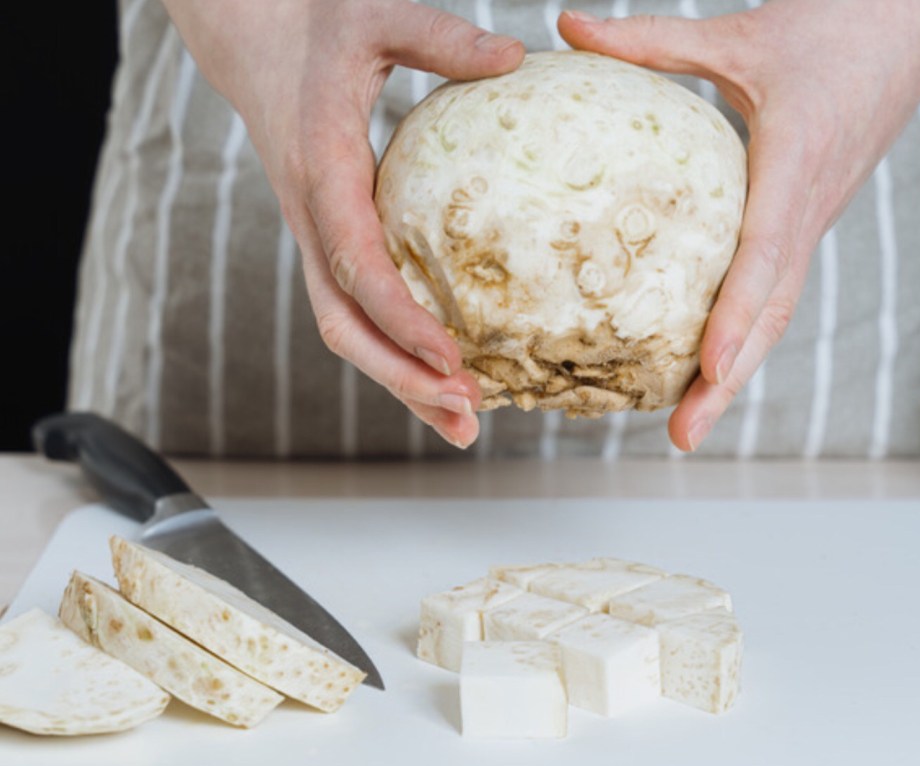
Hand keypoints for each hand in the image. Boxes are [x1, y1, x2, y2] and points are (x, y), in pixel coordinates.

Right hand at [162, 0, 524, 447]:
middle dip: (400, 377)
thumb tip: (516, 57)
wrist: (256, 42)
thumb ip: (439, 38)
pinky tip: (441, 376)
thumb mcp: (377, 17)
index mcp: (322, 173)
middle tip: (467, 413)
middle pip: (343, 324)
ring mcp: (317, 236)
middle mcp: (312, 218)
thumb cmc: (318, 25)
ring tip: (463, 423)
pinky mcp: (330, 241)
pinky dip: (396, 351)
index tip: (451, 358)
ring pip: (347, 330)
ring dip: (399, 382)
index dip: (401, 319)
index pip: (356, 265)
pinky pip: (358, 309)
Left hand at [559, 0, 919, 450]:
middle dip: (729, 380)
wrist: (906, 27)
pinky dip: (742, 334)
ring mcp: (811, 220)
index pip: (767, 252)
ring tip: (689, 424)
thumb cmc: (829, 27)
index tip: (707, 367)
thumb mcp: (735, 34)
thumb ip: (649, 38)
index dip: (738, 313)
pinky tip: (705, 366)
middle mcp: (809, 206)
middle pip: (772, 312)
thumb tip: (565, 25)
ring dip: (735, 373)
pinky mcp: (805, 221)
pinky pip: (774, 289)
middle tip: (683, 436)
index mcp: (796, 161)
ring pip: (776, 312)